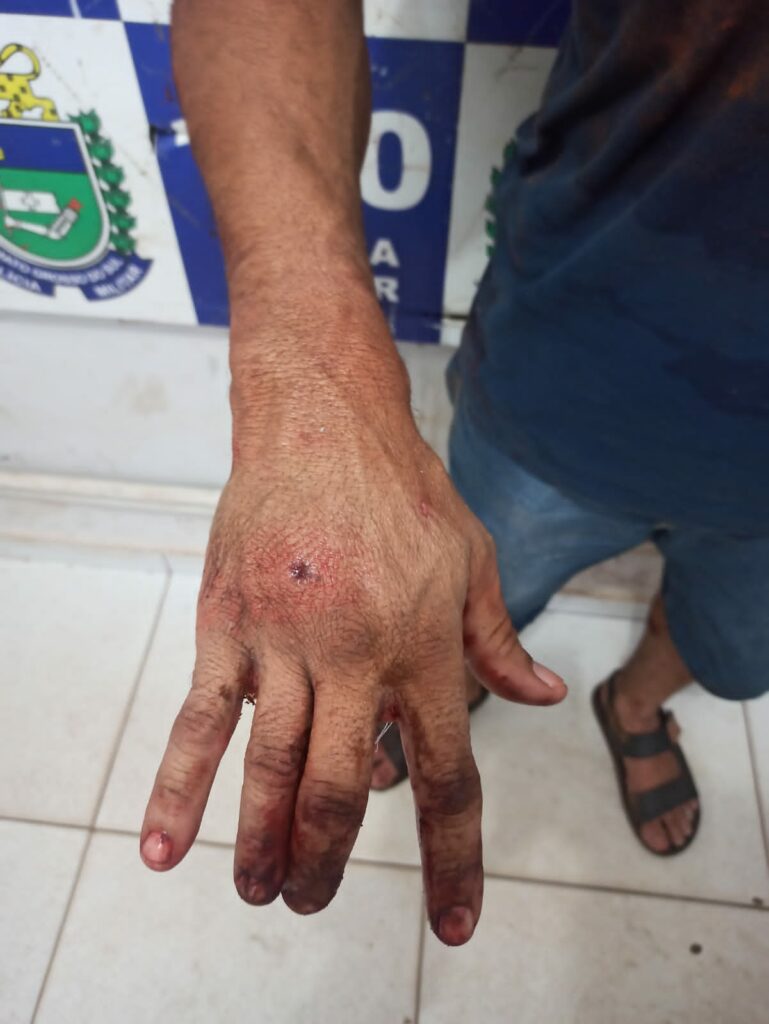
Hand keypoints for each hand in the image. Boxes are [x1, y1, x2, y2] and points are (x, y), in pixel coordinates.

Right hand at [139, 330, 565, 945]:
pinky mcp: (229, 625)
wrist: (321, 420)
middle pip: (346, 789)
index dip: (453, 857)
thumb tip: (540, 698)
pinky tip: (164, 848)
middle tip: (314, 901)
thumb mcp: (472, 558)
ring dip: (267, 843)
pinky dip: (179, 787)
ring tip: (263, 892)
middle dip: (331, 860)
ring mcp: (286, 644)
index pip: (447, 774)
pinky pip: (201, 718)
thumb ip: (498, 640)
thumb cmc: (402, 488)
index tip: (454, 921)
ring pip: (274, 768)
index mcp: (426, 647)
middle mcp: (358, 656)